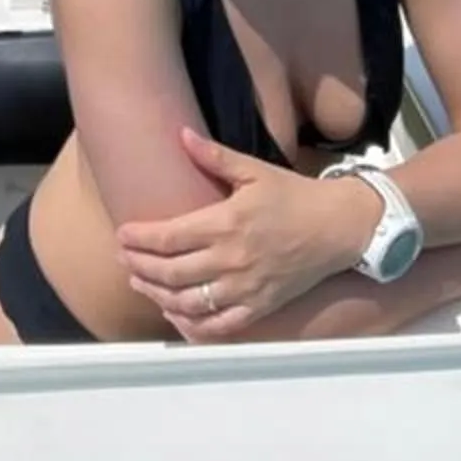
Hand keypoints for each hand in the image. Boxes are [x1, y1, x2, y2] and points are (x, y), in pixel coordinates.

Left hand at [117, 126, 361, 339]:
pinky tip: (175, 315)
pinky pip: (219, 325)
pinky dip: (192, 325)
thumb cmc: (294, 196)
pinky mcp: (260, 306)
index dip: (139, 239)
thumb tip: (180, 134)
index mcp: (227, 223)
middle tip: (123, 259)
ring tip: (140, 284)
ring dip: (157, 295)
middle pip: (171, 272)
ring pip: (189, 302)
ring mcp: (246, 288)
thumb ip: (214, 156)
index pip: (169, 237)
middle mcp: (232, 260)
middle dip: (140, 267)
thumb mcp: (255, 170)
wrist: (338, 227)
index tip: (122, 235)